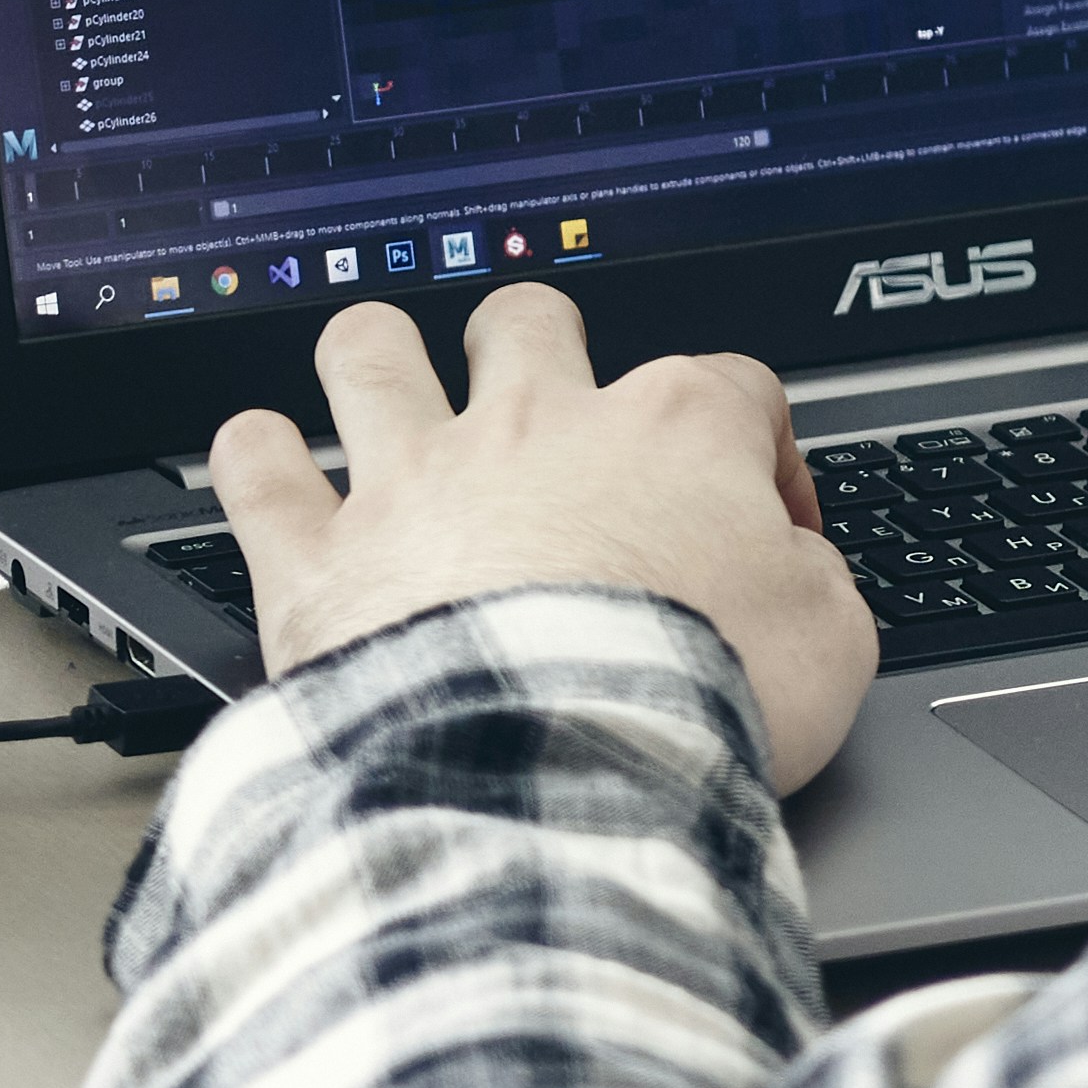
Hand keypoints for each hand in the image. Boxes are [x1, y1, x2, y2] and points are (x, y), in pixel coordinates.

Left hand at [210, 285, 879, 781]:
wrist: (556, 767)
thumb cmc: (691, 702)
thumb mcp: (833, 647)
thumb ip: (823, 590)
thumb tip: (808, 583)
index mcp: (672, 434)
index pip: (732, 386)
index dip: (760, 447)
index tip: (765, 524)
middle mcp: (536, 427)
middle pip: (529, 319)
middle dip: (535, 345)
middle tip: (544, 399)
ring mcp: (418, 481)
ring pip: (372, 355)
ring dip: (375, 359)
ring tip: (379, 375)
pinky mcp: (322, 558)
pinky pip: (259, 471)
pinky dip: (254, 459)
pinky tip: (259, 459)